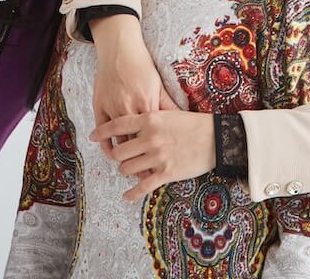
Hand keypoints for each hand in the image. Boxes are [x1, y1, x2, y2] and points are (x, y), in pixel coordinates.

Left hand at [88, 110, 215, 200]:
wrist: (217, 138)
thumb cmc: (194, 124)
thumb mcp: (169, 113)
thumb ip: (149, 118)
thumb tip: (131, 121)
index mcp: (150, 119)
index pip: (117, 125)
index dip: (102, 132)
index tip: (92, 137)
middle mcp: (150, 138)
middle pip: (118, 151)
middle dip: (118, 156)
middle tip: (122, 157)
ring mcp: (157, 156)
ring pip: (127, 168)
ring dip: (127, 171)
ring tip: (131, 171)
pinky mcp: (166, 173)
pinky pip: (142, 186)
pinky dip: (132, 193)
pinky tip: (126, 196)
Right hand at [91, 15, 178, 158]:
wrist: (119, 49)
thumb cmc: (141, 66)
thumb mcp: (157, 85)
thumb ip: (167, 105)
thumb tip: (182, 118)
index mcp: (146, 104)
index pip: (151, 138)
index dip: (153, 155)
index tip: (157, 169)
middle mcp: (129, 108)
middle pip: (133, 143)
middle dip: (137, 162)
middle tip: (142, 175)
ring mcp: (112, 107)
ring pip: (116, 139)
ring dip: (121, 156)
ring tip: (127, 168)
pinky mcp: (99, 105)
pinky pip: (101, 129)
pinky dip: (104, 143)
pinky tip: (109, 152)